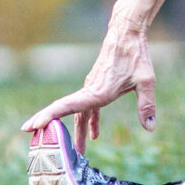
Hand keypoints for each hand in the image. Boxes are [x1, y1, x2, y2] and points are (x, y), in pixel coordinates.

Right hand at [21, 25, 159, 142]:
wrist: (127, 33)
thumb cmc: (136, 55)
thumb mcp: (146, 81)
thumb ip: (147, 105)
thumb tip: (150, 128)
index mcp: (97, 91)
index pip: (67, 106)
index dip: (49, 116)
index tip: (34, 125)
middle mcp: (90, 90)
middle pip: (64, 111)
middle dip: (49, 125)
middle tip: (33, 138)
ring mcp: (91, 87)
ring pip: (77, 112)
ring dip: (74, 131)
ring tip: (76, 151)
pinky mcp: (96, 86)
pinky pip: (87, 107)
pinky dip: (88, 121)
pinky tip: (94, 134)